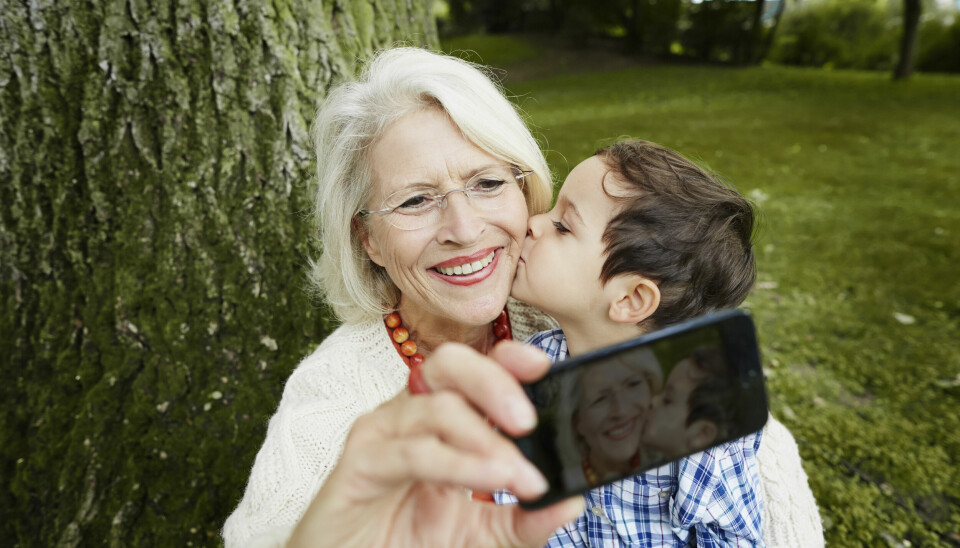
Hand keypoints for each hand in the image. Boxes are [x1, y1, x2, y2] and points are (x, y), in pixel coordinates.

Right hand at [287, 341, 584, 547]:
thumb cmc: (407, 546)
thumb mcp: (481, 536)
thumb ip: (525, 520)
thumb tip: (573, 501)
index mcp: (440, 421)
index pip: (475, 370)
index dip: (507, 359)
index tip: (545, 366)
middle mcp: (410, 416)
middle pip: (450, 365)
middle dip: (494, 381)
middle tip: (528, 421)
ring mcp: (381, 435)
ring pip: (436, 407)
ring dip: (485, 439)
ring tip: (520, 475)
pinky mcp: (358, 464)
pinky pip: (413, 451)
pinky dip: (457, 463)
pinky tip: (488, 478)